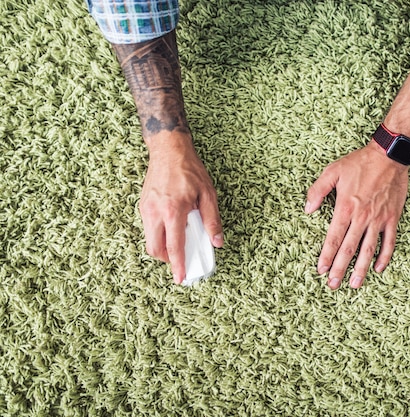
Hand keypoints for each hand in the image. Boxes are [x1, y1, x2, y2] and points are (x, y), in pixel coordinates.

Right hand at [139, 132, 222, 283]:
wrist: (168, 150)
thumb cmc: (190, 170)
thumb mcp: (208, 194)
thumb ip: (212, 220)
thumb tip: (217, 241)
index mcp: (173, 211)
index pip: (174, 246)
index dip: (178, 265)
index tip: (180, 278)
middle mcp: (155, 212)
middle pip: (154, 249)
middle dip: (166, 260)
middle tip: (180, 260)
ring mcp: (146, 209)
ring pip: (149, 240)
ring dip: (162, 247)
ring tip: (178, 243)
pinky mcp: (143, 205)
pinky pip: (148, 228)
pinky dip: (158, 234)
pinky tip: (172, 228)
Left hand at [306, 141, 408, 288]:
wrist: (389, 156)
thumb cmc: (359, 163)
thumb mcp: (332, 171)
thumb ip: (317, 190)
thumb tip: (307, 209)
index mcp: (345, 208)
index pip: (333, 238)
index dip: (327, 256)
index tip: (321, 270)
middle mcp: (362, 217)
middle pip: (349, 249)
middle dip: (340, 269)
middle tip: (333, 285)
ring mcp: (378, 219)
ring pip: (368, 250)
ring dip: (361, 269)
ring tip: (354, 284)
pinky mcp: (392, 218)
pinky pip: (389, 241)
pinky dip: (384, 256)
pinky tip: (379, 268)